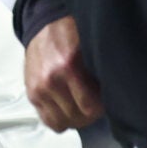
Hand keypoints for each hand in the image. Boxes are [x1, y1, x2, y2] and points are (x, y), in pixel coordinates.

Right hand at [24, 17, 103, 132]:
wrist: (44, 25)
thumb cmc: (70, 33)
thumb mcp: (90, 46)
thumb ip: (99, 70)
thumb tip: (115, 92)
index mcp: (68, 67)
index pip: (89, 107)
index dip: (100, 108)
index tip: (104, 101)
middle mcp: (51, 81)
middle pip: (76, 117)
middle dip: (89, 114)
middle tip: (95, 105)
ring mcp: (38, 89)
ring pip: (61, 123)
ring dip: (74, 119)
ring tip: (81, 109)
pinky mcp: (31, 94)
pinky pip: (47, 120)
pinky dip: (59, 119)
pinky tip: (67, 109)